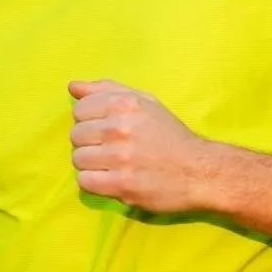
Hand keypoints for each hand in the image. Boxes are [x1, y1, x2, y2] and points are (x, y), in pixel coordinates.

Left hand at [69, 80, 213, 213]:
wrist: (199, 170)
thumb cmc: (170, 134)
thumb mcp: (144, 102)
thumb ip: (107, 91)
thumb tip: (72, 87)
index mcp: (125, 104)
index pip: (80, 110)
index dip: (90, 120)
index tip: (105, 129)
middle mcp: (120, 127)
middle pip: (76, 136)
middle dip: (90, 143)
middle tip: (110, 149)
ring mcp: (120, 157)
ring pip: (78, 160)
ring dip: (92, 165)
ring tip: (111, 165)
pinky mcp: (122, 185)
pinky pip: (85, 182)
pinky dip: (94, 183)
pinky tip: (110, 179)